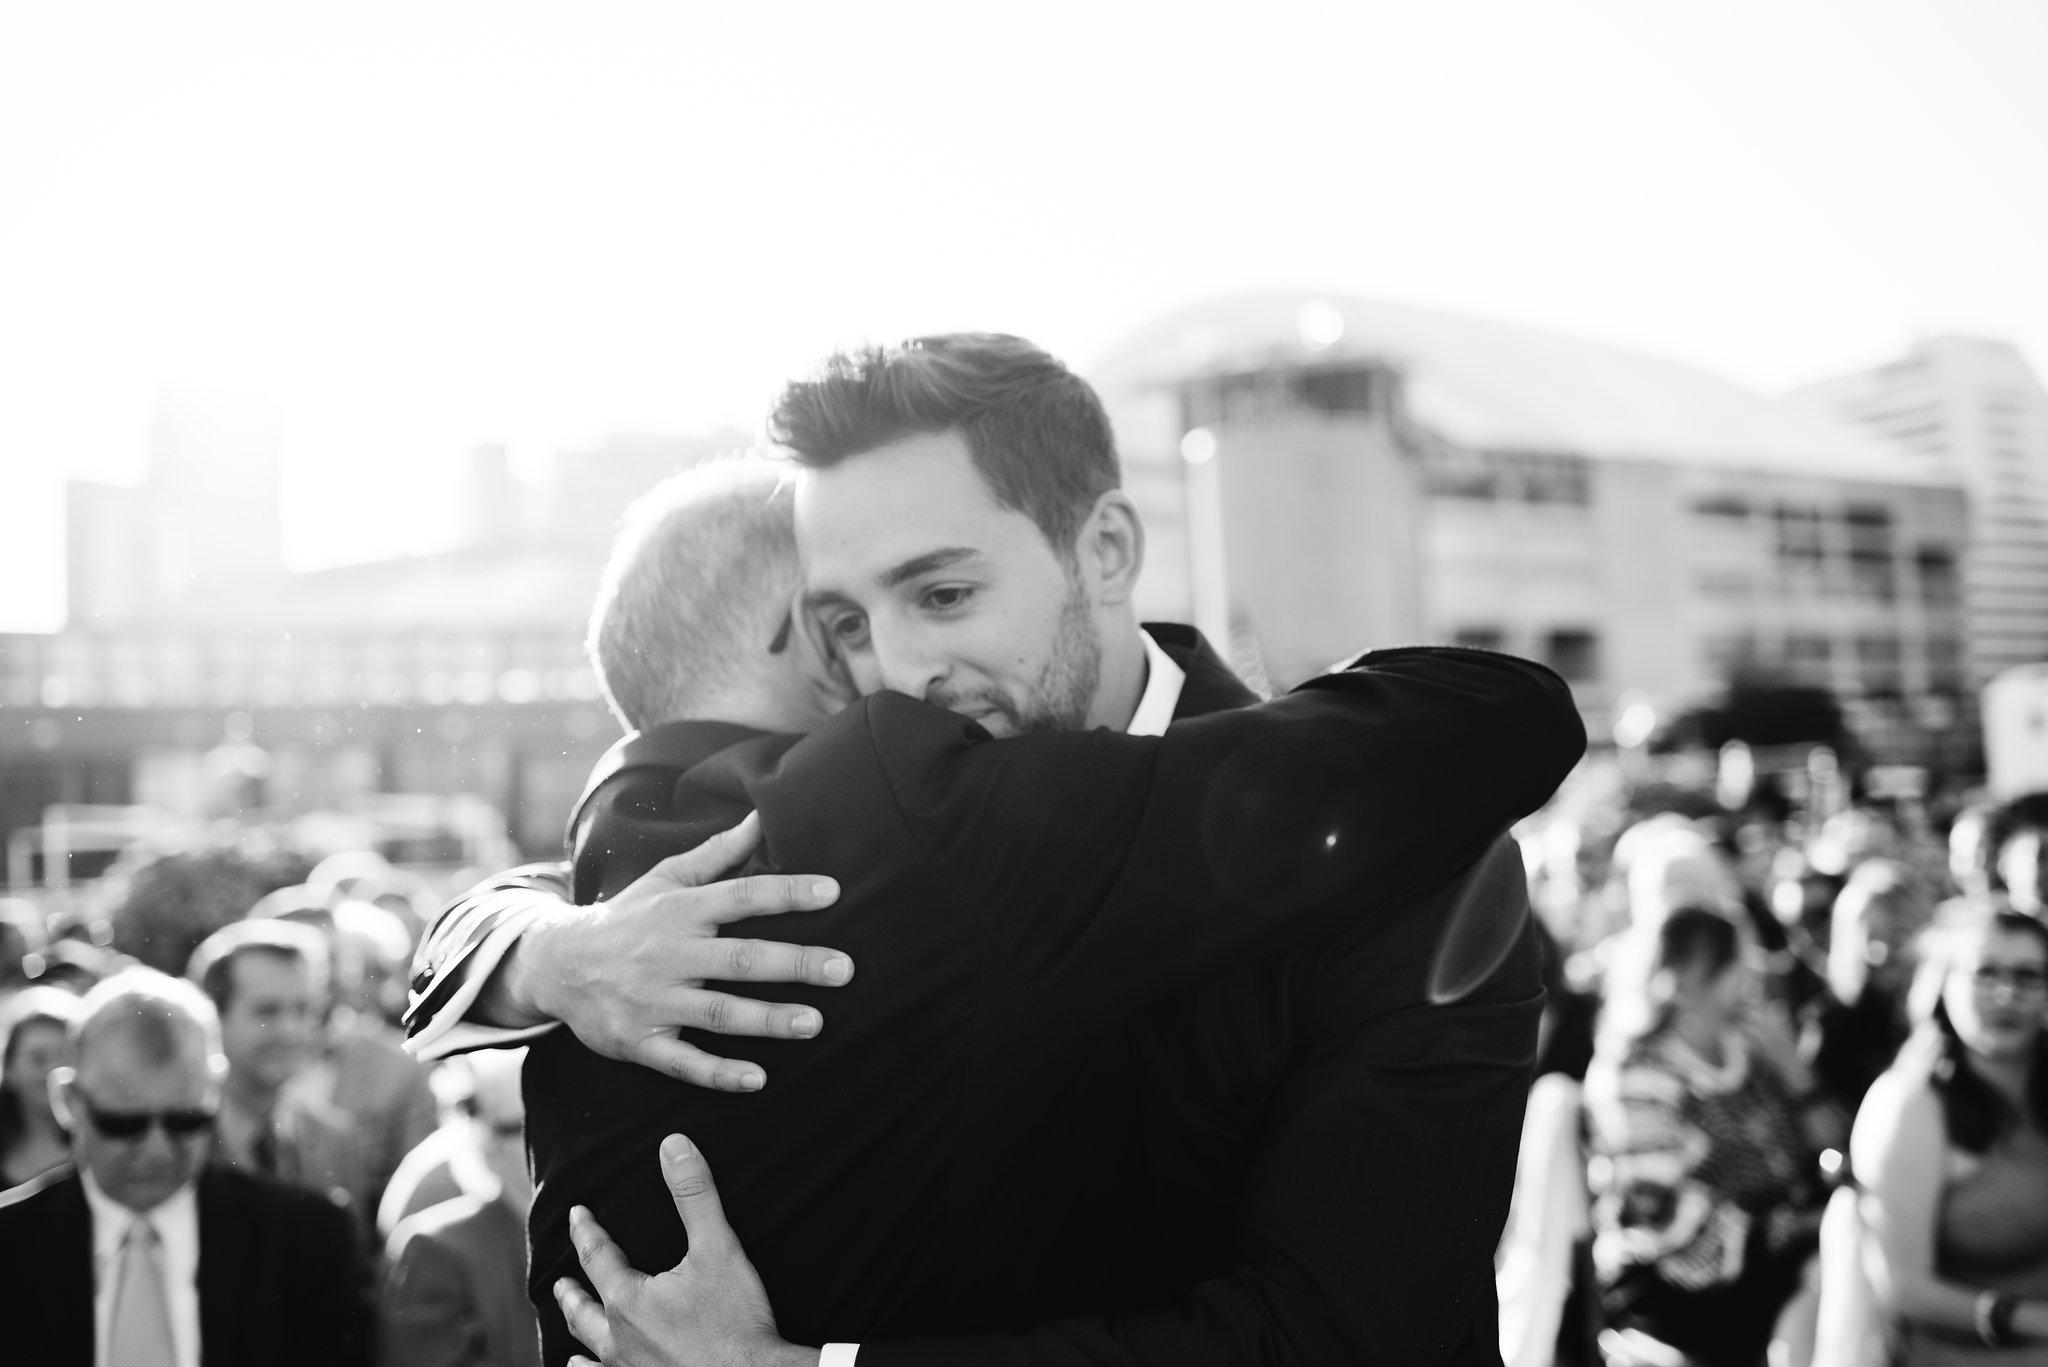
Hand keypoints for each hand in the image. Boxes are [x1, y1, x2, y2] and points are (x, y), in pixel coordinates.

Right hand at [511, 811, 852, 1089]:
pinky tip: (757, 1079)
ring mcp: (653, 1001)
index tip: (833, 891)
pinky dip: (718, 1074)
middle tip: (844, 969)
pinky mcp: (640, 1042)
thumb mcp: (666, 879)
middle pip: (738, 959)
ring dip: (768, 1020)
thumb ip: (718, 853)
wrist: (555, 964)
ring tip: (815, 1023)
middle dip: (793, 963)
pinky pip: (682, 1062)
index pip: (741, 896)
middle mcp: (669, 955)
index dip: (787, 892)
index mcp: (680, 911)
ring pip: (718, 1013)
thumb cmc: (628, 918)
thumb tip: (760, 817)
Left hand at [558, 1134, 817, 1366]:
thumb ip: (695, 1195)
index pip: (597, 1256)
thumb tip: (673, 1145)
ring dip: (579, 1336)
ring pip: (590, 1351)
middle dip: (572, 1291)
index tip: (577, 1214)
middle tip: (561, 1280)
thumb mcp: (719, 1248)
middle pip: (583, 1311)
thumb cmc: (735, 1321)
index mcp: (629, 1300)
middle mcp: (618, 1340)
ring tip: (570, 1336)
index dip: (587, 1231)